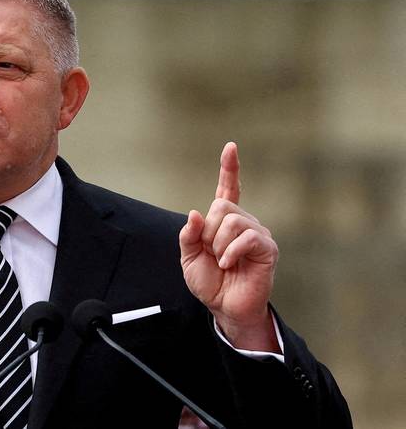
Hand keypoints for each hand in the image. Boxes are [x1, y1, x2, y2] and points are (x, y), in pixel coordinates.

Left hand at [179, 142, 279, 351]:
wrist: (225, 308)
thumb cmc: (210, 282)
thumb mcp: (189, 258)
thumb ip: (188, 236)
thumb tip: (195, 213)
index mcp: (223, 221)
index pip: (228, 189)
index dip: (229, 168)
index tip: (231, 147)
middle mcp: (243, 222)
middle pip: (221, 206)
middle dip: (208, 232)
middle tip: (212, 253)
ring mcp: (257, 233)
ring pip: (232, 220)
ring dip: (218, 245)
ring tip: (222, 262)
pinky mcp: (267, 248)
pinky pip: (247, 236)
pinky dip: (230, 252)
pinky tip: (229, 264)